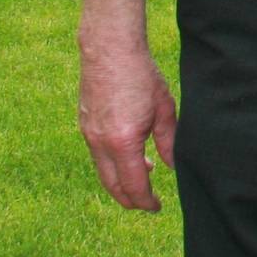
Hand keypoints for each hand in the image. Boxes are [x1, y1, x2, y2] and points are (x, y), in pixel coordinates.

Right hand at [77, 36, 176, 211]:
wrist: (110, 50)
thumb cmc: (141, 75)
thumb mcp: (164, 109)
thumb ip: (169, 142)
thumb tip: (171, 166)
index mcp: (123, 142)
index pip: (134, 185)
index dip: (146, 201)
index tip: (156, 206)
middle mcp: (101, 143)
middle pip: (112, 186)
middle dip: (130, 199)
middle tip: (147, 202)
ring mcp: (88, 134)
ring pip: (103, 171)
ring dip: (121, 180)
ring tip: (144, 173)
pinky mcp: (84, 124)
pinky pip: (97, 155)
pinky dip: (112, 163)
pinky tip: (129, 153)